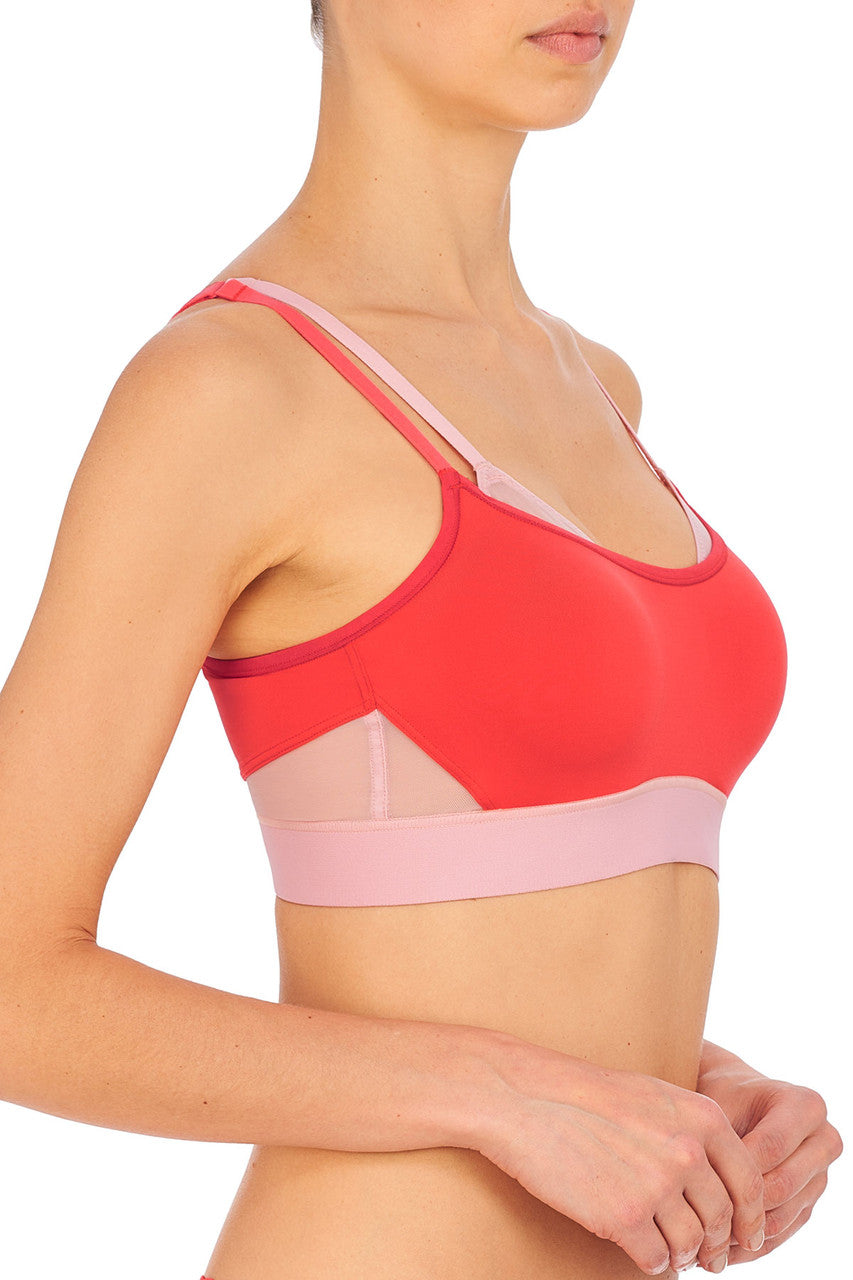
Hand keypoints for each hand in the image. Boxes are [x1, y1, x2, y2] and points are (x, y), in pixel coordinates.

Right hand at [475, 1035, 764, 1276]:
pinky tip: (643, 1252)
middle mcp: (687, 1152)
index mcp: (702, 1118)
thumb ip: (694, 1134)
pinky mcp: (622, 1217)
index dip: (752, 1218)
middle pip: (723, 1219)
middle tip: (709, 1258)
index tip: (748, 1238)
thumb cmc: (586, 1094)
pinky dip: (653, 1263)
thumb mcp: (654, 1097)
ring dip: (685, 1257)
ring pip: (692, 1244)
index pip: (750, 1183)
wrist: (526, 1098)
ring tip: (673, 1255)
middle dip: (719, 1246)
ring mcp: (656, 1185)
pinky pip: (656, 1260)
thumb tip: (722, 1184)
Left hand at [695, 1043, 842, 1266]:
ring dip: (741, 1233)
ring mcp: (818, 1177)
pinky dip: (748, 1246)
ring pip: (782, 1216)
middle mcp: (823, 1142)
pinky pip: (781, 1235)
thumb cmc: (720, 1096)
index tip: (697, 1180)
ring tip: (700, 1238)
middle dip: (739, 1204)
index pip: (772, 1146)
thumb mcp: (719, 1103)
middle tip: (697, 1216)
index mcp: (806, 1106)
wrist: (732, 1102)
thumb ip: (721, 1138)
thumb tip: (708, 1188)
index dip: (734, 1167)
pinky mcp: (807, 1204)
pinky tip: (717, 1249)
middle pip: (782, 1185)